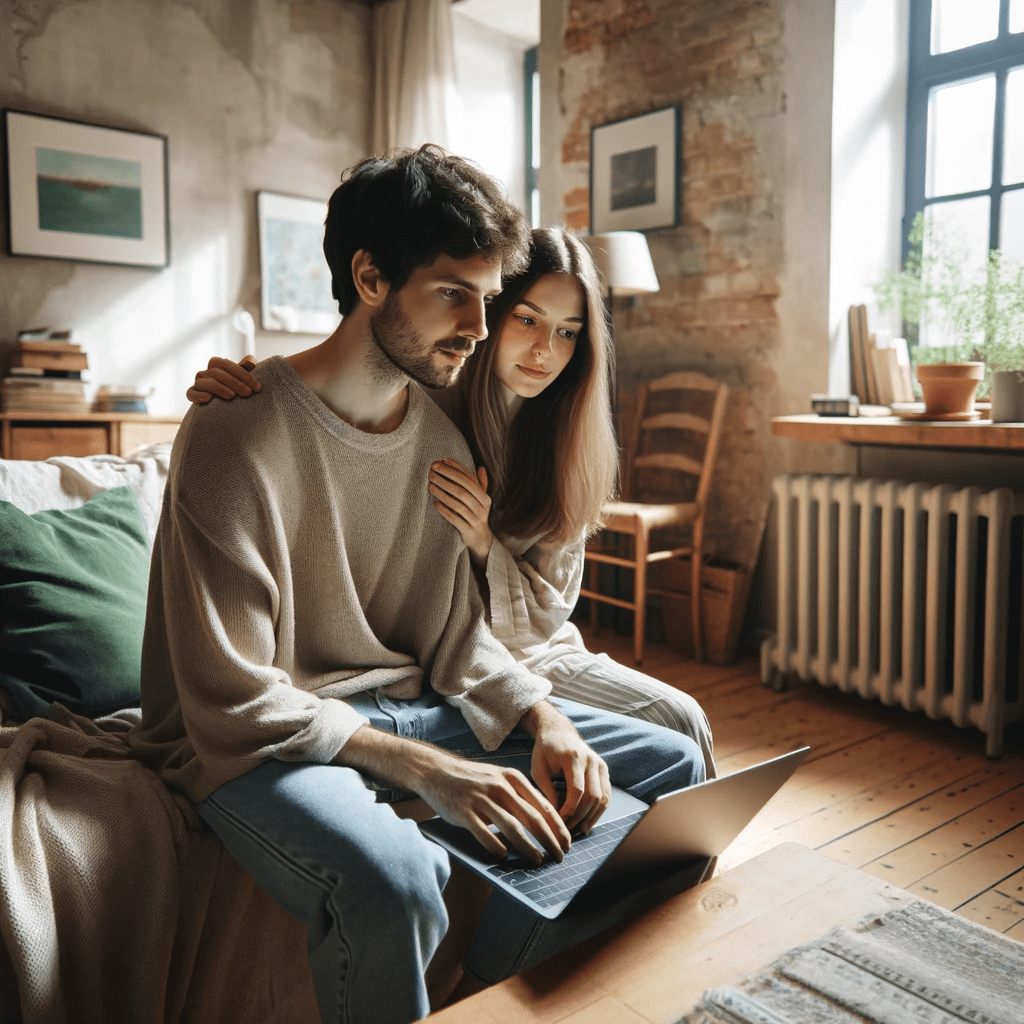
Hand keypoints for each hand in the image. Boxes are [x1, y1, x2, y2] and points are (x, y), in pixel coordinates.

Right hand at [186, 354, 260, 403]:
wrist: (221, 410)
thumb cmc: (234, 389)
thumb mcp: (240, 379)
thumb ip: (245, 369)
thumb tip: (251, 361)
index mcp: (216, 365)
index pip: (227, 364)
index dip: (243, 374)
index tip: (258, 387)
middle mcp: (205, 372)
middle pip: (217, 373)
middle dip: (235, 382)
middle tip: (248, 393)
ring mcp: (198, 383)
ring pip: (205, 382)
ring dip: (219, 388)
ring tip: (232, 396)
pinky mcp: (192, 395)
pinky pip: (191, 393)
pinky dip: (198, 395)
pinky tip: (208, 399)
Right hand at [339, 725, 570, 864]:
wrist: (435, 770)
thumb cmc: (471, 779)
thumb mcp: (498, 778)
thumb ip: (518, 796)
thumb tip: (542, 821)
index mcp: (512, 778)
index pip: (543, 805)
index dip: (558, 826)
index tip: (567, 842)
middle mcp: (499, 787)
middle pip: (532, 817)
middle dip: (550, 840)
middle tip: (559, 857)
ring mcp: (481, 799)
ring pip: (512, 827)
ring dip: (528, 847)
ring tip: (538, 860)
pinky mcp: (464, 812)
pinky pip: (484, 833)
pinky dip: (496, 845)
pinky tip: (504, 856)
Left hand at [428, 460, 493, 567]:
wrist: (480, 539)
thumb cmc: (477, 514)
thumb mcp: (481, 500)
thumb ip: (481, 484)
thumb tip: (481, 467)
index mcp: (485, 498)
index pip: (469, 479)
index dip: (455, 469)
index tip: (442, 460)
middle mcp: (482, 508)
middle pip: (462, 490)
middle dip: (446, 479)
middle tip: (432, 472)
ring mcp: (475, 520)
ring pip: (457, 503)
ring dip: (442, 493)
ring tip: (430, 485)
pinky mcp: (467, 530)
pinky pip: (454, 518)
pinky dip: (444, 510)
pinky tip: (434, 503)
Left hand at [521, 701, 610, 834]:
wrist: (559, 732)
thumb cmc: (545, 750)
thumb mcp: (538, 768)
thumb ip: (546, 791)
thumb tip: (555, 817)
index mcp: (573, 756)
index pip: (577, 790)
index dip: (569, 810)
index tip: (559, 822)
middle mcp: (590, 759)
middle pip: (592, 796)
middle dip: (580, 817)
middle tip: (568, 830)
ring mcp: (600, 763)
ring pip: (602, 797)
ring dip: (592, 817)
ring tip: (579, 831)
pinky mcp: (604, 769)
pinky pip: (606, 794)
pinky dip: (599, 810)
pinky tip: (588, 822)